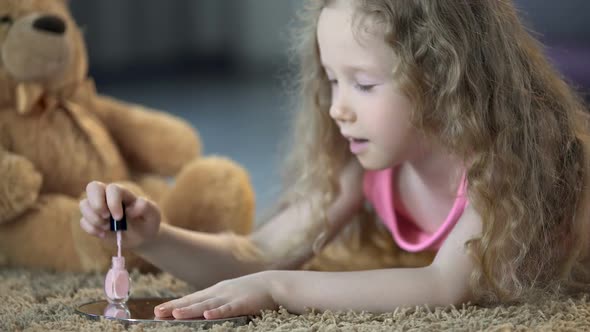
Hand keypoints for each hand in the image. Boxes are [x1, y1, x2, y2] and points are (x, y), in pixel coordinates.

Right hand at [79, 181, 160, 247]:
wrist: (142, 237)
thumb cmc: (147, 222)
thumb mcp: (153, 214)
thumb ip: (146, 207)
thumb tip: (130, 209)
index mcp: (123, 193)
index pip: (112, 189)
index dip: (112, 202)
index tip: (119, 217)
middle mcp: (107, 197)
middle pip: (92, 187)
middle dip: (96, 204)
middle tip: (106, 218)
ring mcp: (98, 208)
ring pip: (84, 204)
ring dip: (93, 219)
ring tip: (108, 228)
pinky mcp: (92, 221)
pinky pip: (83, 221)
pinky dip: (91, 229)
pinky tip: (103, 234)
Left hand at [154, 271, 279, 319]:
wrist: (273, 283)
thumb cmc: (251, 291)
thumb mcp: (229, 293)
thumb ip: (215, 301)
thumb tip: (200, 311)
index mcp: (215, 291)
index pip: (191, 298)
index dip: (174, 304)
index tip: (158, 310)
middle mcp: (219, 292)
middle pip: (194, 301)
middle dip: (175, 307)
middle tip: (157, 313)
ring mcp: (230, 297)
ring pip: (207, 305)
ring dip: (191, 309)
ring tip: (176, 314)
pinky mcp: (243, 303)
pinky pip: (229, 309)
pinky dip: (218, 312)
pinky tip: (207, 315)